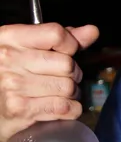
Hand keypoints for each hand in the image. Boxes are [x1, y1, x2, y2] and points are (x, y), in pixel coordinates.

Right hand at [0, 22, 98, 141]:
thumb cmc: (7, 75)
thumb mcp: (24, 48)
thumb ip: (58, 38)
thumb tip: (91, 31)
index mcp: (10, 37)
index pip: (56, 34)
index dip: (71, 44)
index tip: (68, 52)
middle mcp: (9, 59)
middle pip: (67, 63)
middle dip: (72, 74)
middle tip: (62, 78)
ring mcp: (14, 85)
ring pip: (68, 87)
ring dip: (71, 94)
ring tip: (58, 93)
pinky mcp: (21, 109)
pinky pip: (65, 107)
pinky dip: (71, 110)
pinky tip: (60, 108)